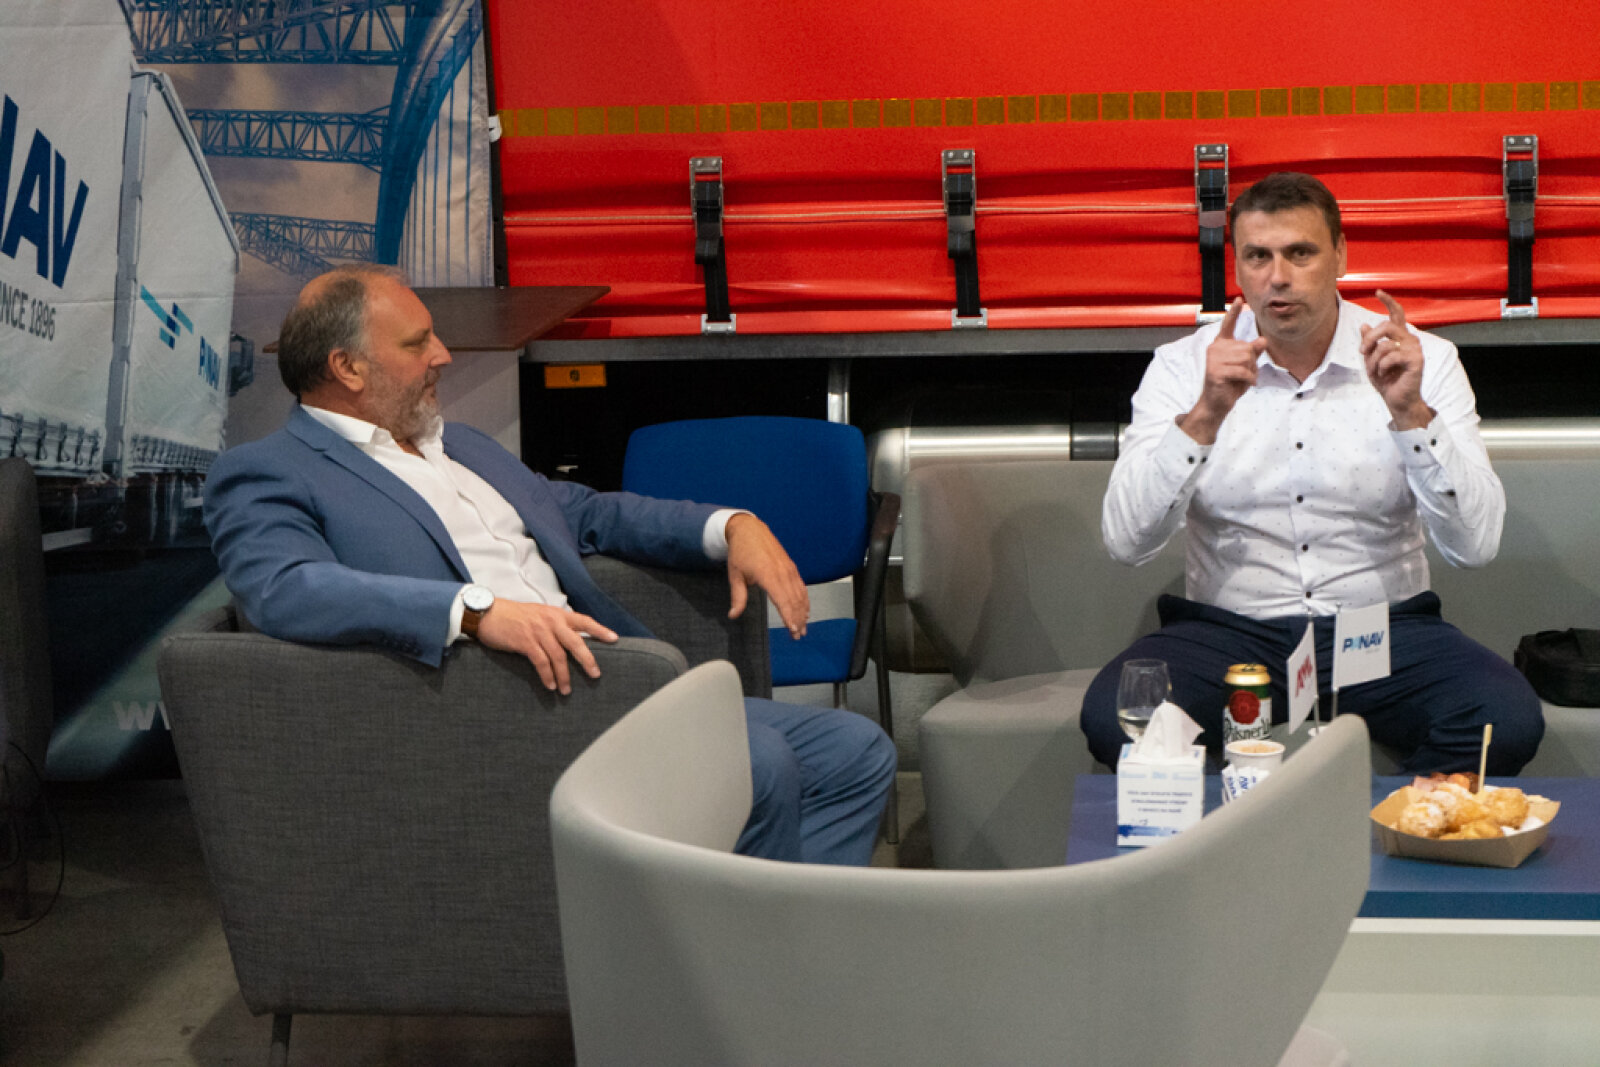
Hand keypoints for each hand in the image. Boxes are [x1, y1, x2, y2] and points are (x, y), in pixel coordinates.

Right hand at [474, 600, 616, 694]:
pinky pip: (541, 662)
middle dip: (587, 660)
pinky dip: (547, 676)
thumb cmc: (514, 616)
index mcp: (557, 614)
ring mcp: (538, 631)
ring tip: (566, 690)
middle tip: (595, 675)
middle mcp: (551, 621)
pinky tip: (550, 685)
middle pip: (575, 642)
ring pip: (558, 656)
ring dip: (564, 676)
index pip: (584, 620)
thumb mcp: (539, 615)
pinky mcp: (525, 642)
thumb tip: (570, 641)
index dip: (599, 630)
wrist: (488, 614)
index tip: (614, 639)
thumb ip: (555, 625)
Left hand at [725, 513, 808, 638]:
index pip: (782, 600)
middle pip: (794, 600)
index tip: (793, 630)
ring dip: (803, 612)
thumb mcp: (735, 575)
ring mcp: (789, 568)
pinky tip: (805, 611)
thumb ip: (738, 597)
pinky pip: (801, 586)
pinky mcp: (791, 566)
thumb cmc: (740, 552)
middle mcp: (782, 572)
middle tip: (798, 636)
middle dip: (797, 620)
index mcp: (767, 575)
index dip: (788, 617)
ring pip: (800, 594)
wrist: (749, 529)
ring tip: (803, 628)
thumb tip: (733, 615)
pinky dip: (804, 600)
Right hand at [1178, 298, 1264, 443]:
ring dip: (1251, 372)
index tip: (1238, 299)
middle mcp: (1215, 349)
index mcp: (1221, 345)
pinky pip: (1242, 371)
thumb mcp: (1245, 366)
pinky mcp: (1216, 371)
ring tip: (1244, 379)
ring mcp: (1214, 360)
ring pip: (1246, 359)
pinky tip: (1246, 384)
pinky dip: (1249, 379)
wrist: (1217, 403)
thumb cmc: (1230, 384)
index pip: (1228, 325)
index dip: (1234, 312)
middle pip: (1246, 347)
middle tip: (1245, 374)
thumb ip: (1253, 352)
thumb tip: (1263, 340)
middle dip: (1252, 362)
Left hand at [1359, 291, 1433, 429]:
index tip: (1378, 292)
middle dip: (1368, 340)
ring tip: (1376, 371)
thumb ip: (1369, 344)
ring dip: (1373, 360)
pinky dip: (1381, 367)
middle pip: (1385, 326)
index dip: (1389, 302)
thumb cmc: (1387, 381)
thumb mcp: (1372, 360)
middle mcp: (1410, 340)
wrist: (1397, 400)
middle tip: (1362, 352)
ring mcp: (1415, 349)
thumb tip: (1363, 325)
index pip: (1396, 314)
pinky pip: (1391, 356)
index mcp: (1400, 338)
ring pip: (1385, 344)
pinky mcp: (1416, 360)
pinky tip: (1385, 374)